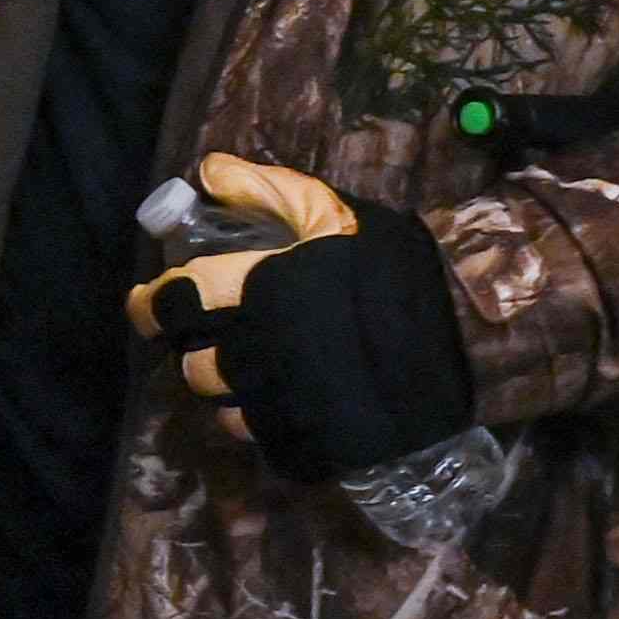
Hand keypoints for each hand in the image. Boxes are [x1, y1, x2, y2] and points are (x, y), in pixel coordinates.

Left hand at [126, 155, 476, 482]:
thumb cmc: (395, 266)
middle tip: (212, 339)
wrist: (469, 334)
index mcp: (264, 290)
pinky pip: (268, 447)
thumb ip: (268, 190)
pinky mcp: (317, 447)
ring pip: (224, 414)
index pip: (175, 304)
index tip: (148, 303)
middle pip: (193, 367)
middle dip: (194, 351)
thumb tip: (208, 171)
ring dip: (229, 395)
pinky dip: (269, 430)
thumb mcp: (334, 213)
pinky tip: (290, 407)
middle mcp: (267, 354)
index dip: (151, 305)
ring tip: (255, 375)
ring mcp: (291, 408)